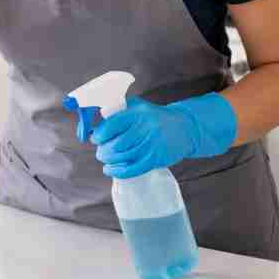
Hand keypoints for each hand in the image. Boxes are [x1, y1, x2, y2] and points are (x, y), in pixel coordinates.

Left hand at [88, 92, 236, 178]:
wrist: (184, 128)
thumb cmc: (154, 117)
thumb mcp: (137, 107)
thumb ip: (117, 112)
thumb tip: (94, 125)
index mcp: (138, 113)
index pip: (110, 126)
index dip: (98, 135)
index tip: (95, 138)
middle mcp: (145, 129)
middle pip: (115, 145)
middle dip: (103, 150)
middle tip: (100, 150)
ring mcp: (151, 145)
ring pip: (122, 157)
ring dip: (108, 160)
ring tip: (105, 158)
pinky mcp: (155, 159)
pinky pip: (132, 169)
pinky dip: (117, 171)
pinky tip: (110, 169)